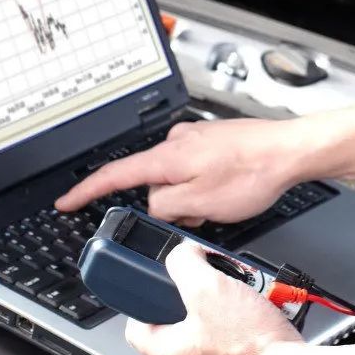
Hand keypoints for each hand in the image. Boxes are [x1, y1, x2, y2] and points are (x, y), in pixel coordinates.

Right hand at [54, 118, 310, 222]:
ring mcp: (194, 140)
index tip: (65, 201)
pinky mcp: (212, 143)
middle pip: (152, 185)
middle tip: (203, 214)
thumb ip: (165, 208)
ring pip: (178, 182)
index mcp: (166, 157)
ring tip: (225, 200)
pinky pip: (196, 173)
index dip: (85, 192)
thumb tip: (153, 208)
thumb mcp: (200, 204)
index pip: (113, 176)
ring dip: (194, 199)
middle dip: (172, 207)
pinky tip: (231, 191)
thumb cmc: (253, 172)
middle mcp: (175, 142)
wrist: (289, 151)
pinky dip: (207, 188)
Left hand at [125, 242, 304, 354]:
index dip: (145, 306)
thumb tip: (182, 255)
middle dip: (202, 304)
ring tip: (250, 302)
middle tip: (220, 289)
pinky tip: (266, 324)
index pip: (137, 330)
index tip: (157, 292)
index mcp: (170, 353)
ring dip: (231, 318)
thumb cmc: (251, 346)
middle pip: (183, 331)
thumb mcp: (209, 286)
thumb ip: (185, 263)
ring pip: (215, 342)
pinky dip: (252, 337)